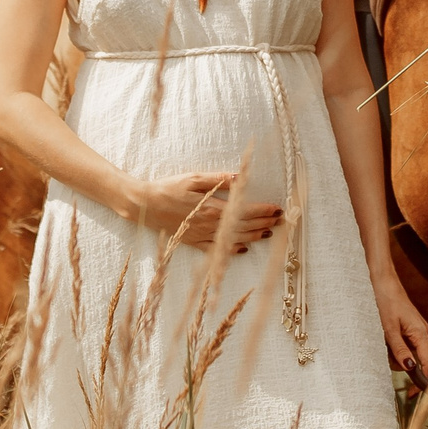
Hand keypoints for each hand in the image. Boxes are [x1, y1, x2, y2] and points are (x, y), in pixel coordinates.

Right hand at [127, 171, 282, 252]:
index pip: (246, 210)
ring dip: (254, 236)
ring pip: (235, 239)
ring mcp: (203, 235)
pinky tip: (243, 248)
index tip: (278, 209)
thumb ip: (217, 179)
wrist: (146, 206)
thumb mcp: (193, 178)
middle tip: (281, 221)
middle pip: (244, 226)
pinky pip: (217, 250)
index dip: (264, 210)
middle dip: (265, 223)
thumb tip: (240, 179)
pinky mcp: (195, 242)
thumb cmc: (169, 188)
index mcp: (213, 207)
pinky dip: (232, 250)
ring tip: (268, 232)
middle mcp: (211, 224)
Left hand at [372, 269, 427, 389]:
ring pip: (406, 351)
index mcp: (420, 332)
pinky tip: (383, 332)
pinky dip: (391, 343)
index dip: (422, 379)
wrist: (380, 279)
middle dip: (400, 361)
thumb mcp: (388, 328)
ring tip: (381, 335)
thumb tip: (411, 368)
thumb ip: (400, 350)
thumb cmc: (384, 300)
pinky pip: (401, 342)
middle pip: (415, 359)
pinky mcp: (406, 325)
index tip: (412, 393)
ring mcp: (413, 328)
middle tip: (383, 348)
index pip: (427, 362)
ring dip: (392, 351)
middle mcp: (420, 331)